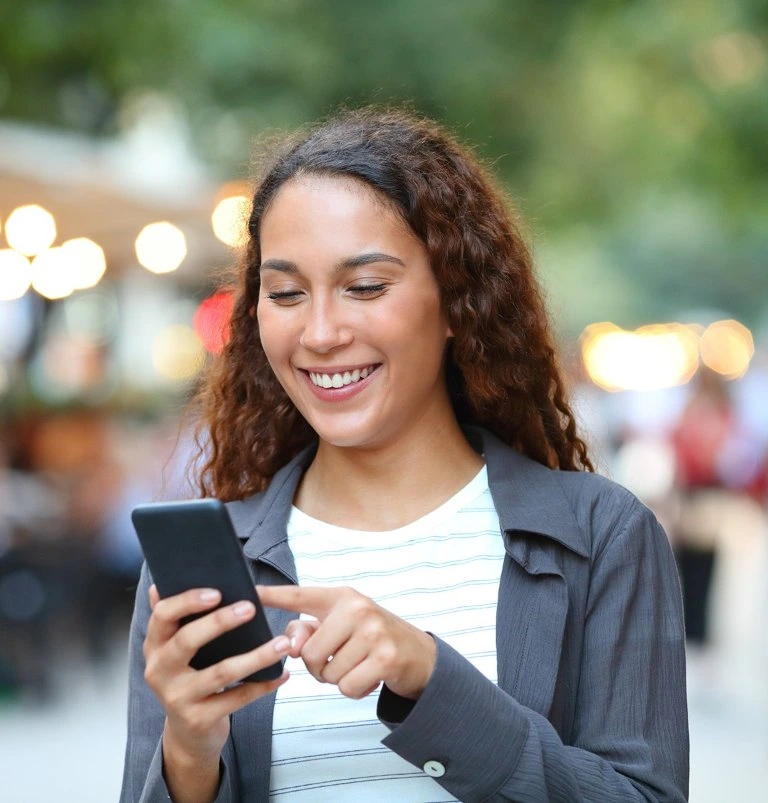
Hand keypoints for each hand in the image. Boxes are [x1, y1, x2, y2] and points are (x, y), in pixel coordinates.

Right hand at [143, 585, 290, 762]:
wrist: (188, 732)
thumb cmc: (188, 676)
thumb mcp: (174, 649)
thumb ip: (172, 619)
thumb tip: (157, 585)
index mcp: (155, 646)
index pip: (162, 616)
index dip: (187, 601)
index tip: (217, 591)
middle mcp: (159, 671)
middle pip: (187, 640)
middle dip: (220, 622)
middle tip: (250, 608)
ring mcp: (177, 697)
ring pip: (220, 672)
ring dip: (256, 656)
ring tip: (282, 642)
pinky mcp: (198, 719)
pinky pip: (237, 698)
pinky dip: (263, 685)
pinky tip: (282, 673)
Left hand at [258, 585, 435, 700]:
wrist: (418, 654)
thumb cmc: (370, 639)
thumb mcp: (341, 627)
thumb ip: (309, 631)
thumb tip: (290, 648)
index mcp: (341, 596)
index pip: (299, 595)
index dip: (271, 596)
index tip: (250, 593)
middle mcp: (356, 608)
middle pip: (308, 652)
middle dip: (317, 666)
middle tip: (339, 658)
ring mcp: (373, 631)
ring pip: (326, 673)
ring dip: (337, 679)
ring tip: (357, 664)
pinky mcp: (385, 658)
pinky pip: (346, 687)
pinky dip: (353, 690)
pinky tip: (368, 676)